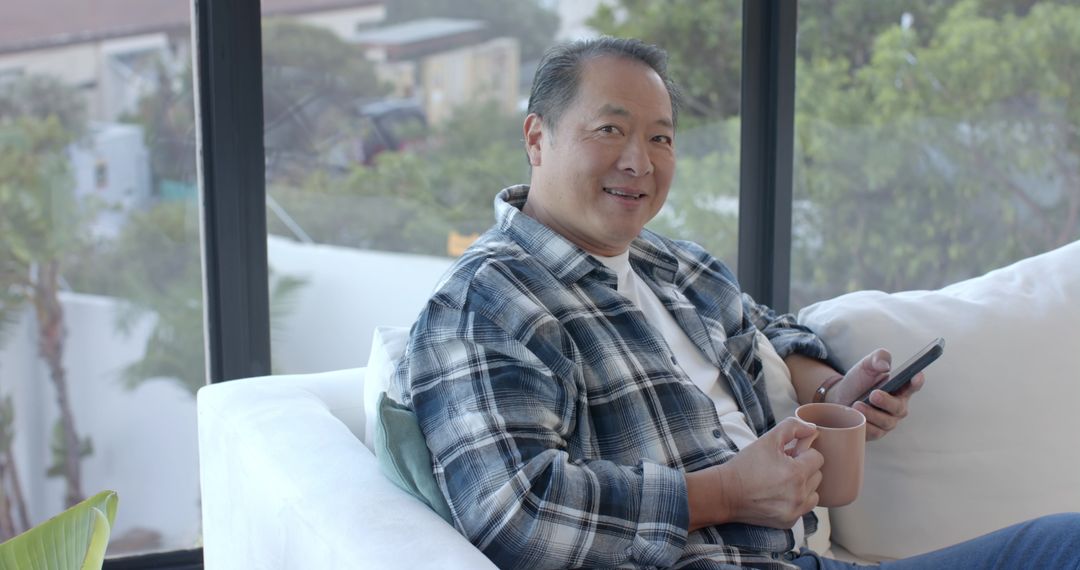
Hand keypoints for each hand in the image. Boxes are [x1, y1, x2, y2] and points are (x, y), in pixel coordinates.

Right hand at [687, 417, 822, 529]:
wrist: (725, 493)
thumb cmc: (745, 465)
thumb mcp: (767, 439)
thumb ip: (792, 427)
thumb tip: (813, 428)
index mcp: (796, 473)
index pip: (817, 457)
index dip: (802, 452)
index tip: (786, 454)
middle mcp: (799, 495)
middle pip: (817, 475)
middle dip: (803, 468)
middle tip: (782, 466)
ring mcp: (795, 511)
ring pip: (814, 493)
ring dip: (803, 485)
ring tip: (782, 481)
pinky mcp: (789, 521)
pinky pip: (804, 507)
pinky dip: (796, 500)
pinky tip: (778, 495)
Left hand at [827, 349, 925, 440]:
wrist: (839, 396)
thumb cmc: (858, 380)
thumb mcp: (866, 365)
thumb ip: (877, 358)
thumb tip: (884, 366)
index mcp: (900, 388)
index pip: (913, 385)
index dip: (917, 382)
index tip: (916, 376)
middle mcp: (897, 406)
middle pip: (899, 408)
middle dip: (886, 402)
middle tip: (873, 394)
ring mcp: (888, 421)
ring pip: (886, 422)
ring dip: (871, 414)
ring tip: (857, 404)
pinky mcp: (876, 432)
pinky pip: (874, 432)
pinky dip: (864, 424)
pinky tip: (855, 416)